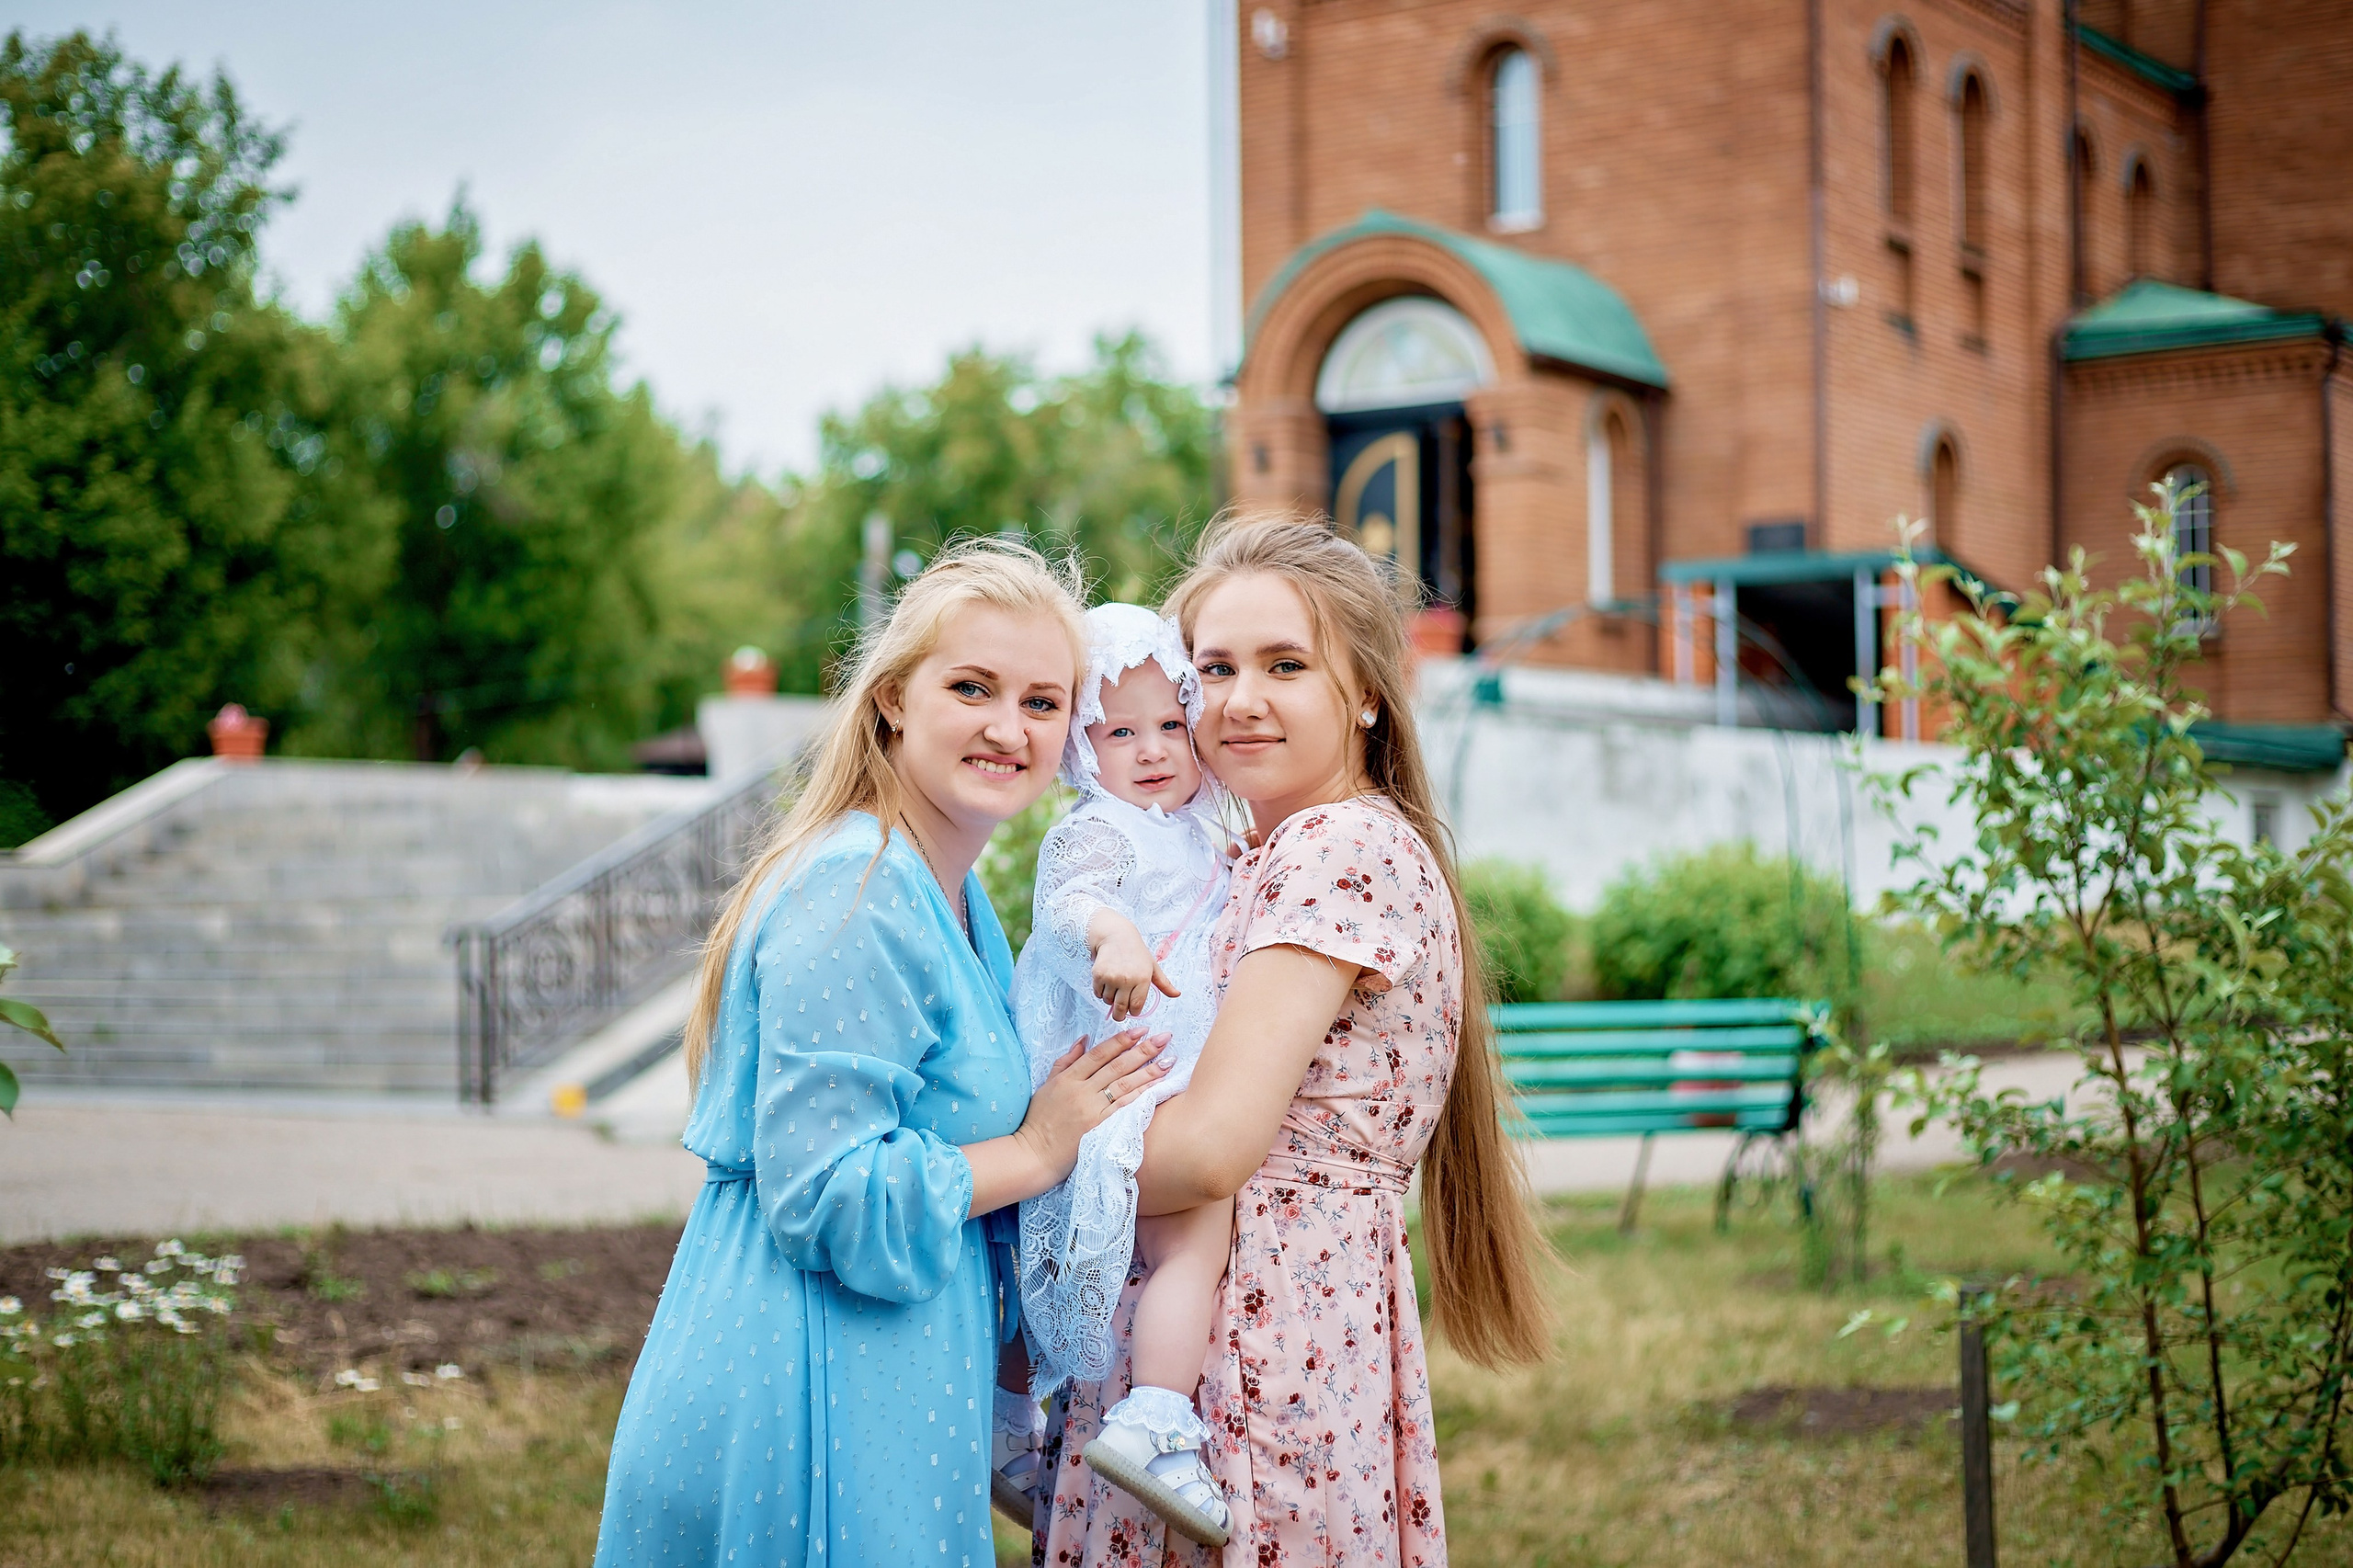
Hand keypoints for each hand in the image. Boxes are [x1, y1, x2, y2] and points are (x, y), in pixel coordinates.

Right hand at [1015, 1029, 1170, 1181]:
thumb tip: (1084, 1039)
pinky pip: (1125, 1108)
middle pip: (1117, 1067)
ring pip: (1124, 1085)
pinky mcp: (1100, 1128)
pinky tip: (1158, 1087)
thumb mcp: (1047, 1085)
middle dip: (1143, 1050)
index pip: (1099, 1054)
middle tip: (1164, 1037)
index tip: (1141, 1030)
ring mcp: (1091, 1111)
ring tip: (1169, 1059)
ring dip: (1149, 1071)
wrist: (1035, 1154)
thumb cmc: (1040, 1121)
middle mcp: (1081, 1092)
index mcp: (1068, 1079)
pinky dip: (1142, 1096)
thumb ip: (1066, 1061)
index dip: (1121, 1040)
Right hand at [1092, 923, 1178, 1021]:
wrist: (1116, 936)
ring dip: (1110, 1000)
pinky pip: (1098, 993)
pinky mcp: (1098, 975)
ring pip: (1108, 1001)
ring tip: (1114, 989)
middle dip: (1119, 1015)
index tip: (1132, 1010)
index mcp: (1142, 978)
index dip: (1134, 1011)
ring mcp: (1111, 977)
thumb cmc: (1136, 952)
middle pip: (1121, 1008)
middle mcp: (1127, 979)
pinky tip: (1106, 983)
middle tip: (1119, 1015)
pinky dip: (1100, 992)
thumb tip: (1177, 994)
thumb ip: (1164, 983)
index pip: (1137, 1005)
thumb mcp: (1152, 966)